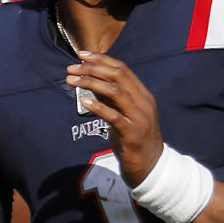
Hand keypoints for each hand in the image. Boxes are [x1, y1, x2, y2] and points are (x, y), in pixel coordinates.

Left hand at [64, 52, 162, 186]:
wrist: (152, 168)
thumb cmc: (134, 140)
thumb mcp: (124, 114)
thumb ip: (111, 99)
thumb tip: (91, 81)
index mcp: (143, 95)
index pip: (122, 69)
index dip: (101, 59)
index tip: (82, 55)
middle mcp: (144, 103)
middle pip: (119, 75)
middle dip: (93, 68)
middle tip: (72, 67)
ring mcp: (140, 118)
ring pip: (116, 91)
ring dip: (91, 83)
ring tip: (72, 80)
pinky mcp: (133, 134)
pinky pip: (114, 116)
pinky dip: (99, 107)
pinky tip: (84, 102)